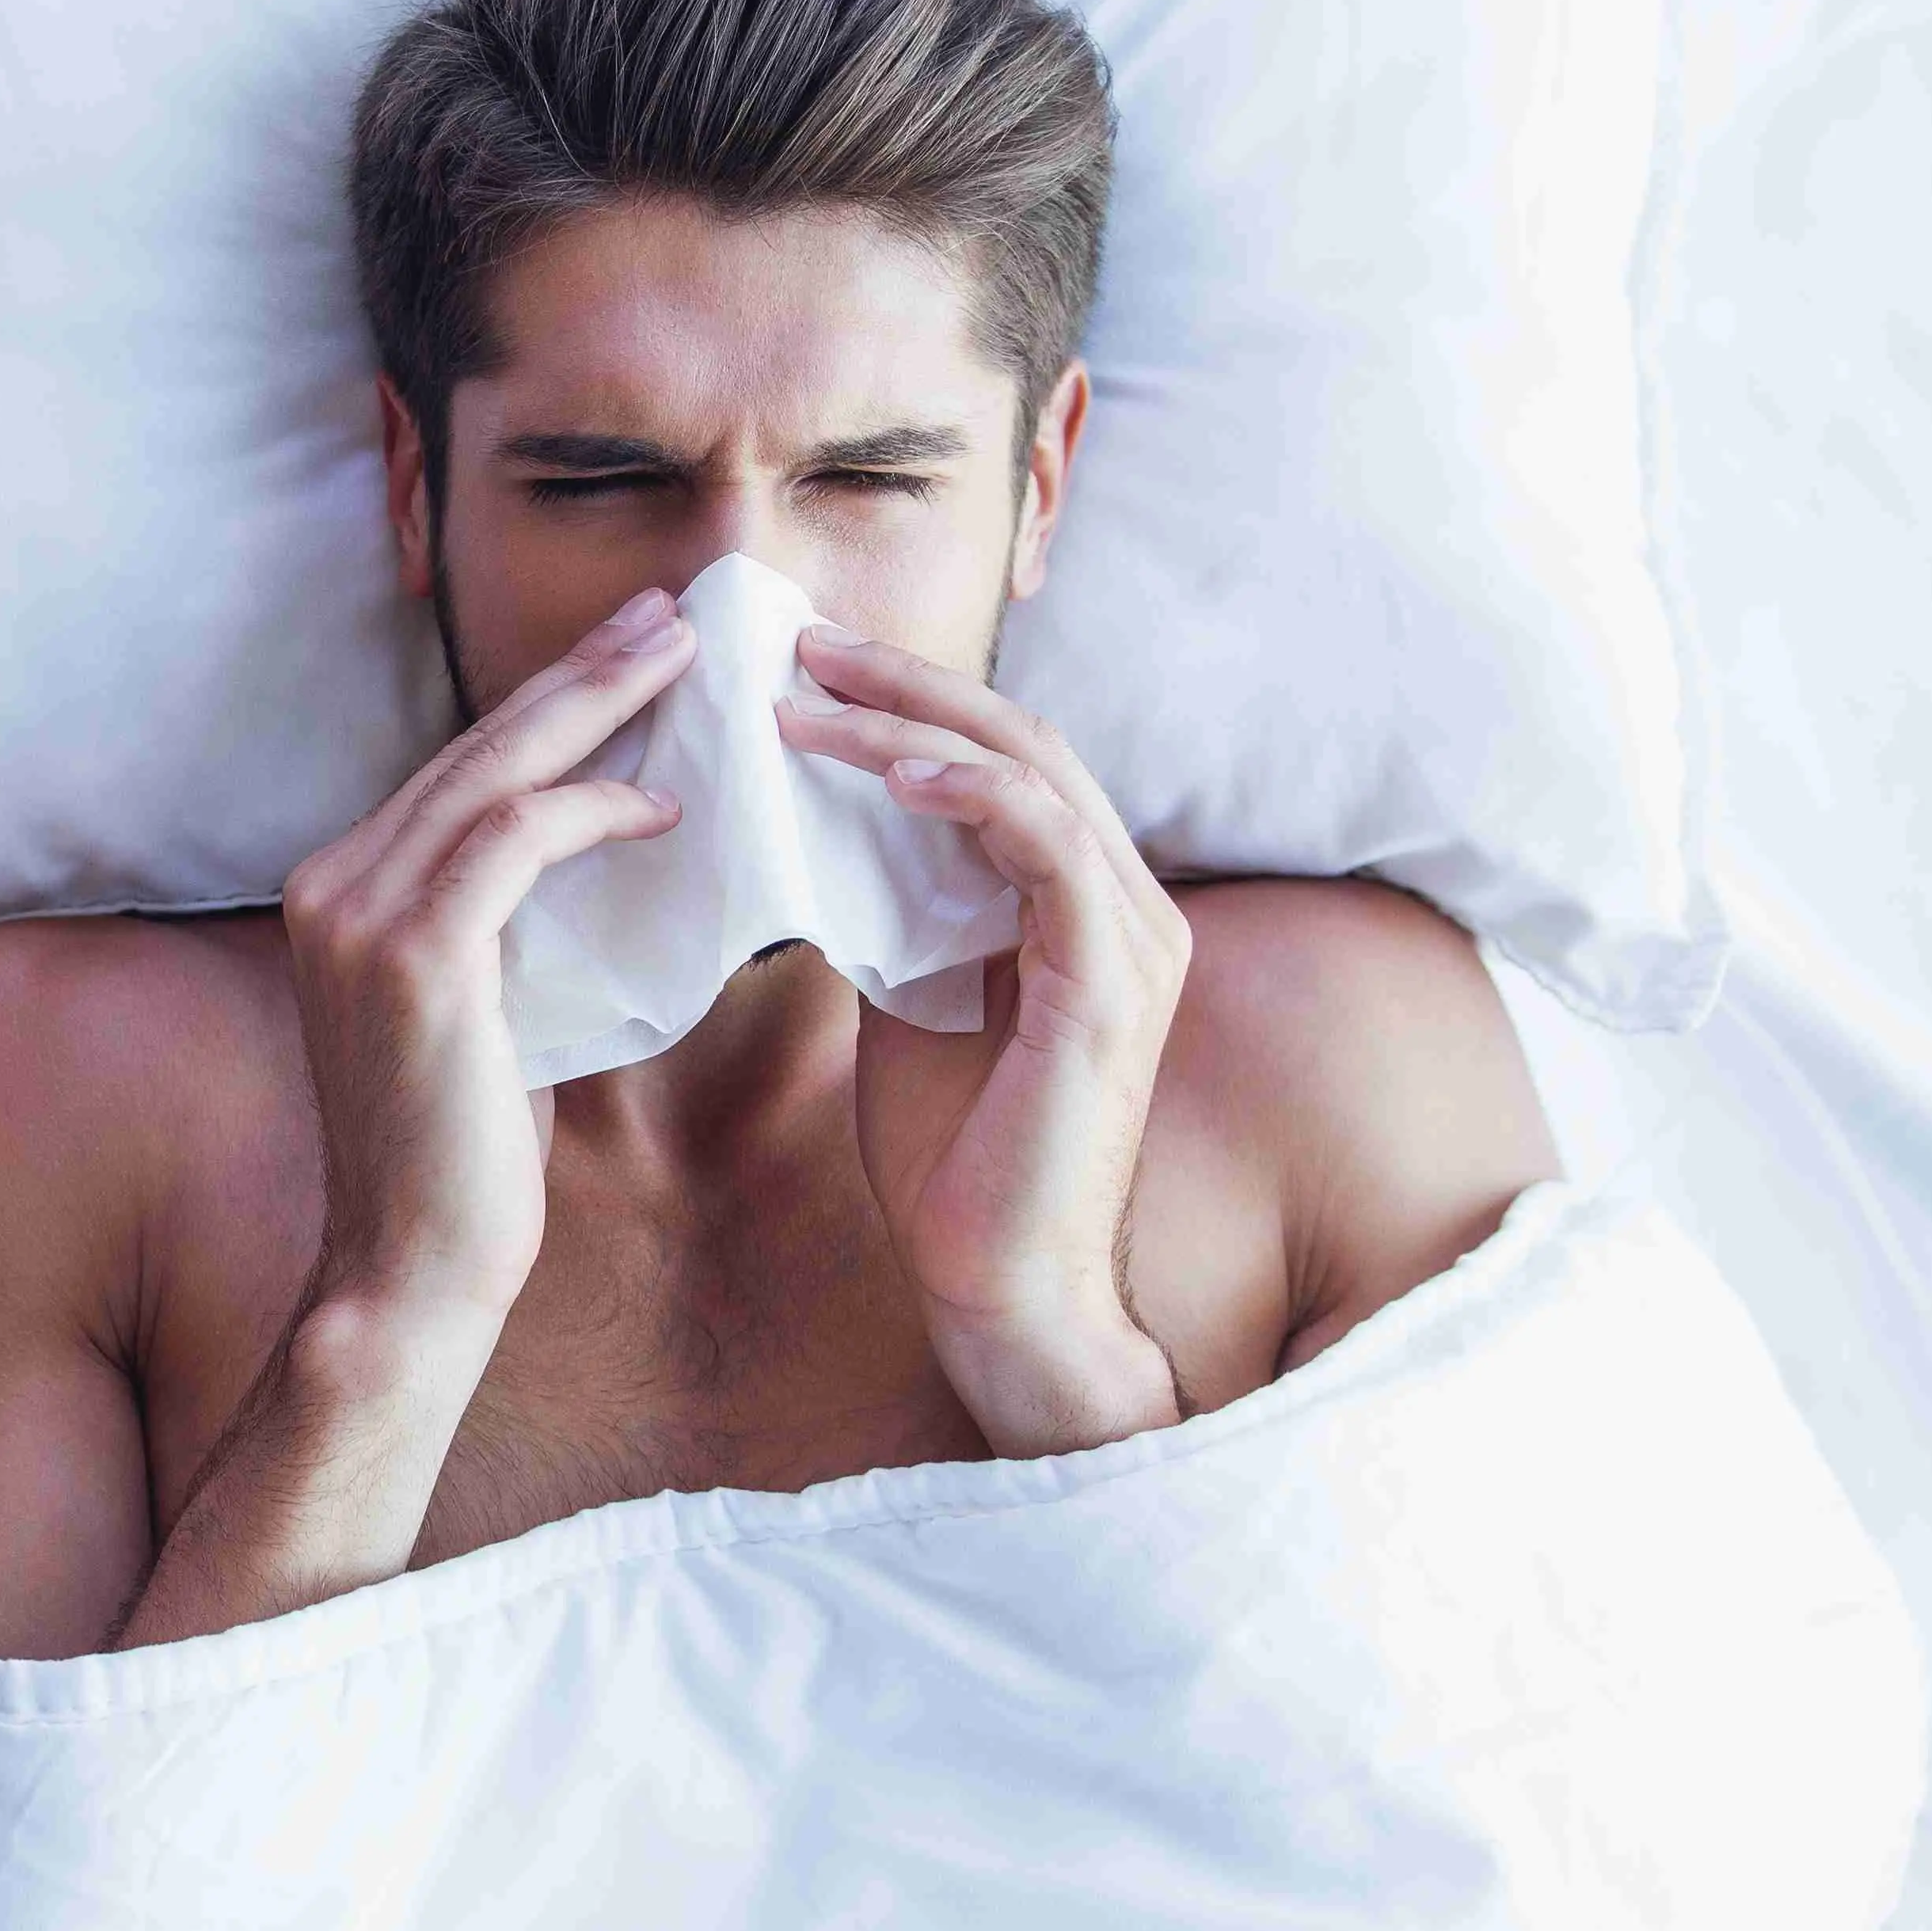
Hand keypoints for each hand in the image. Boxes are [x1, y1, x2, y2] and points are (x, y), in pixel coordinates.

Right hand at [278, 588, 693, 1316]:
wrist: (409, 1272)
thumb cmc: (460, 1157)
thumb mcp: (478, 1008)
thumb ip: (501, 922)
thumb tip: (591, 845)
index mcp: (337, 889)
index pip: (458, 769)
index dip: (548, 701)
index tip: (630, 649)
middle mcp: (331, 885)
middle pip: (476, 747)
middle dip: (581, 672)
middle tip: (669, 613)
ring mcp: (360, 917)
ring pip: (494, 774)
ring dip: (596, 707)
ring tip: (680, 661)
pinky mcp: (413, 957)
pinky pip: (515, 841)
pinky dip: (593, 810)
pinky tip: (663, 808)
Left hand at [777, 627, 1190, 1451]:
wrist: (996, 1285)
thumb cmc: (951, 1155)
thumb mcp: (908, 996)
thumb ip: (896, 908)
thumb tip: (819, 826)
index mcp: (1084, 904)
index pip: (1008, 757)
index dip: (913, 700)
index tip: (806, 670)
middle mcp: (1128, 906)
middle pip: (1025, 738)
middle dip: (907, 681)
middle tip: (799, 645)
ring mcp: (1131, 941)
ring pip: (1033, 771)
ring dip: (914, 723)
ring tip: (809, 699)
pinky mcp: (1110, 987)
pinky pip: (1047, 845)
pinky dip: (968, 793)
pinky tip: (890, 772)